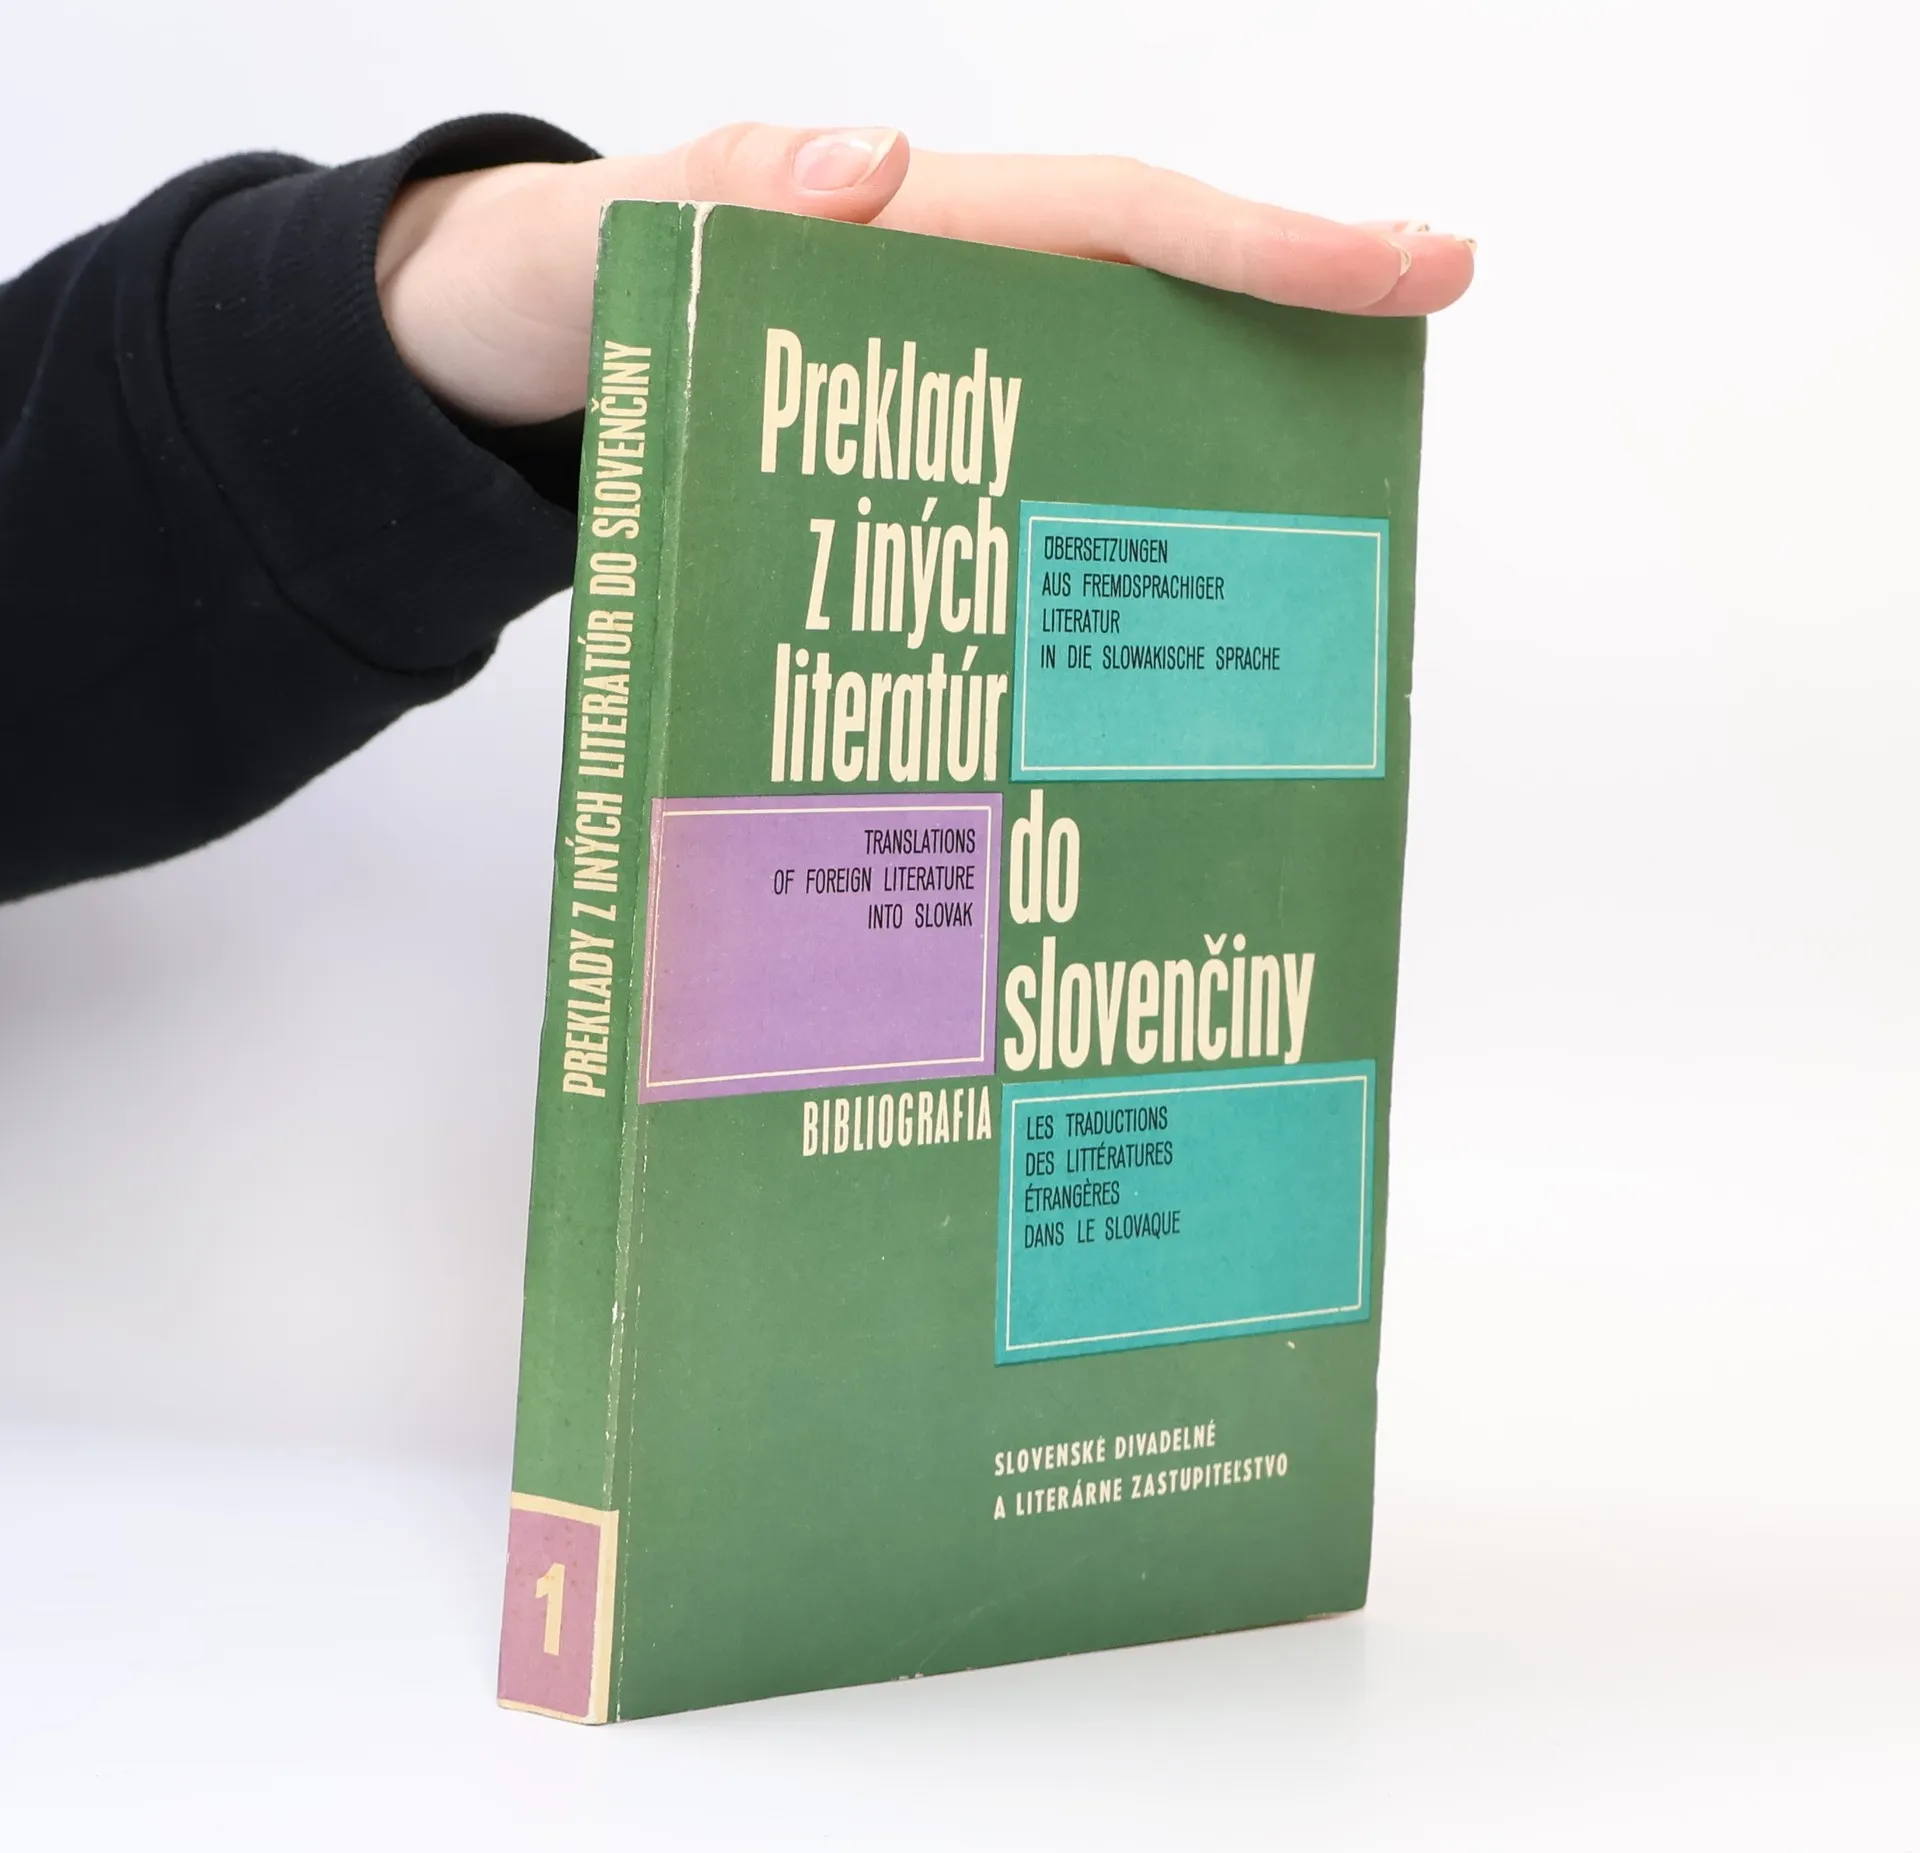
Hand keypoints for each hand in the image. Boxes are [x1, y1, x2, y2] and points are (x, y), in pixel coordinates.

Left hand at [377, 123, 1474, 427]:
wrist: (487, 360)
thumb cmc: (544, 288)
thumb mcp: (612, 237)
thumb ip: (723, 196)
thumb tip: (878, 162)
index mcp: (903, 225)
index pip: (1118, 219)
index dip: (1263, 242)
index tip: (1406, 262)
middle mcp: (938, 288)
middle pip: (1150, 292)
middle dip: (1289, 314)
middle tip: (1417, 356)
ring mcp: (926, 370)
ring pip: (1103, 380)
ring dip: (1215, 419)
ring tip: (1323, 504)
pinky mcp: (898, 440)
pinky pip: (1024, 456)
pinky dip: (1099, 500)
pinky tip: (1147, 581)